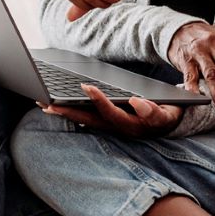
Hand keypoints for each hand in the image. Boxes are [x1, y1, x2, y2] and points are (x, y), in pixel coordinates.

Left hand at [43, 85, 182, 138]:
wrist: (170, 124)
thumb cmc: (167, 116)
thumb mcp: (167, 114)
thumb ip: (153, 112)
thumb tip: (137, 103)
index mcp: (131, 124)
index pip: (110, 112)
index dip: (98, 101)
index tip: (86, 87)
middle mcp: (117, 128)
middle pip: (89, 119)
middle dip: (68, 111)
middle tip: (48, 104)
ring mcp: (111, 127)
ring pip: (83, 120)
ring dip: (64, 113)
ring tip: (44, 104)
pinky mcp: (107, 123)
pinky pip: (85, 118)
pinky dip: (70, 112)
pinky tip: (56, 108)